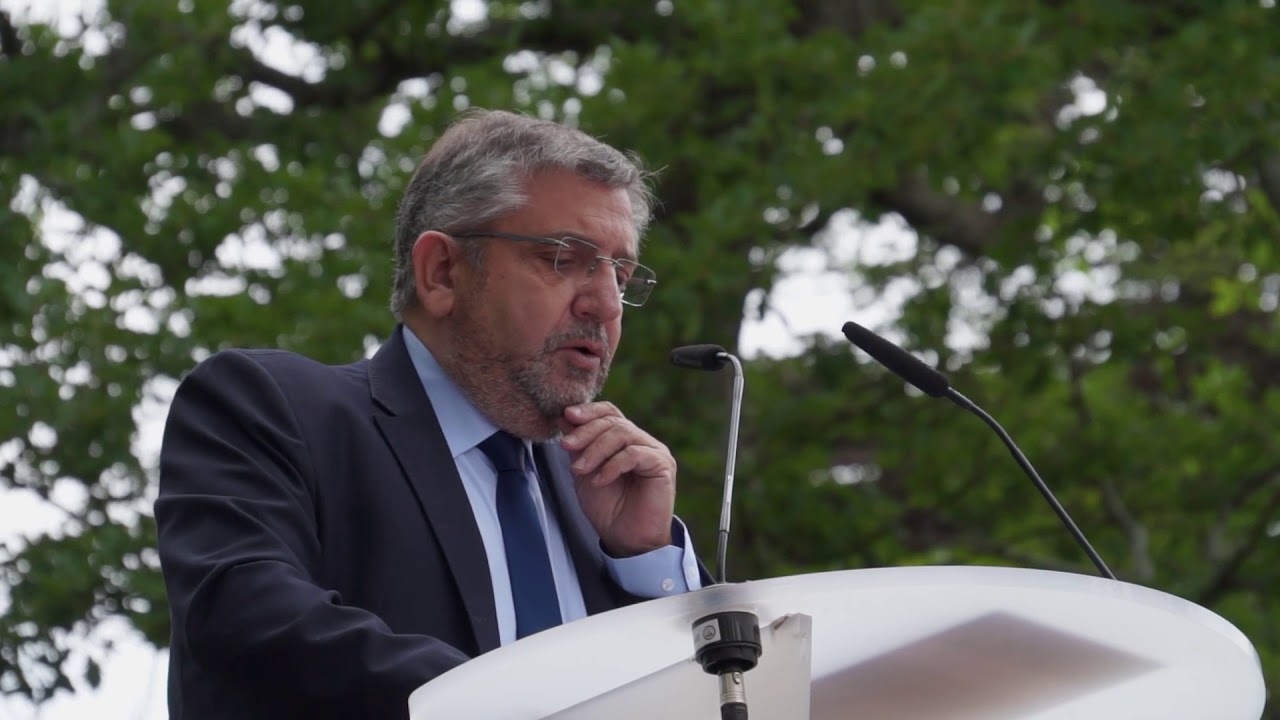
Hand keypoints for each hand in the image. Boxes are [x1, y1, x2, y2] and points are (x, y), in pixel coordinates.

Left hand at [558, 402, 675, 556]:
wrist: (626, 540)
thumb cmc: (608, 508)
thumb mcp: (584, 472)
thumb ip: (578, 446)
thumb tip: (564, 417)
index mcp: (625, 440)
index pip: (609, 412)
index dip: (589, 411)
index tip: (566, 415)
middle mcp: (642, 441)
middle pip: (613, 421)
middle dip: (585, 431)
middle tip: (566, 445)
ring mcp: (654, 451)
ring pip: (622, 433)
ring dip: (595, 450)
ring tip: (579, 469)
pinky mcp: (663, 465)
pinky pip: (634, 454)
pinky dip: (612, 465)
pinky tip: (599, 480)